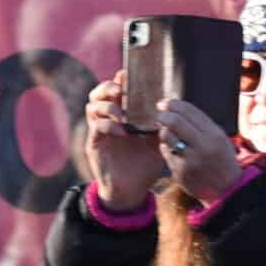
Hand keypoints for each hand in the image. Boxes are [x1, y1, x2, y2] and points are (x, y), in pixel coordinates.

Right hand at [83, 72, 163, 210]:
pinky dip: (108, 125)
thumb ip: (160, 126)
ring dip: (107, 106)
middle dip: (108, 87)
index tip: (128, 75)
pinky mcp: (94, 144)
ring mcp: (99, 131)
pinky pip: (96, 127)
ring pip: (92, 106)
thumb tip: (173, 109)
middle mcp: (108, 120)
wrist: (131, 190)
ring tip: (121, 114)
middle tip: (120, 91)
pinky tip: (121, 131)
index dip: (119, 80)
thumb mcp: (157, 143)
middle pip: (98, 93)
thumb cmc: (144, 165)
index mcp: (122, 115)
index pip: (115, 90)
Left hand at [155, 98, 243, 205]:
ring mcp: (190, 160)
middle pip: (174, 122)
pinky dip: (166, 147)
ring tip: (167, 131)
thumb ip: (201, 124)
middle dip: (163, 115)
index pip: (189, 111)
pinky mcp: (180, 171)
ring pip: (166, 136)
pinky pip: (166, 151)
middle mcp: (203, 147)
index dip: (173, 104)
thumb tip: (176, 108)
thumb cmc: (222, 158)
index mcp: (214, 135)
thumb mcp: (220, 138)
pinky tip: (173, 148)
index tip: (165, 103)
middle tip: (160, 115)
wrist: (227, 189)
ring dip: (163, 131)